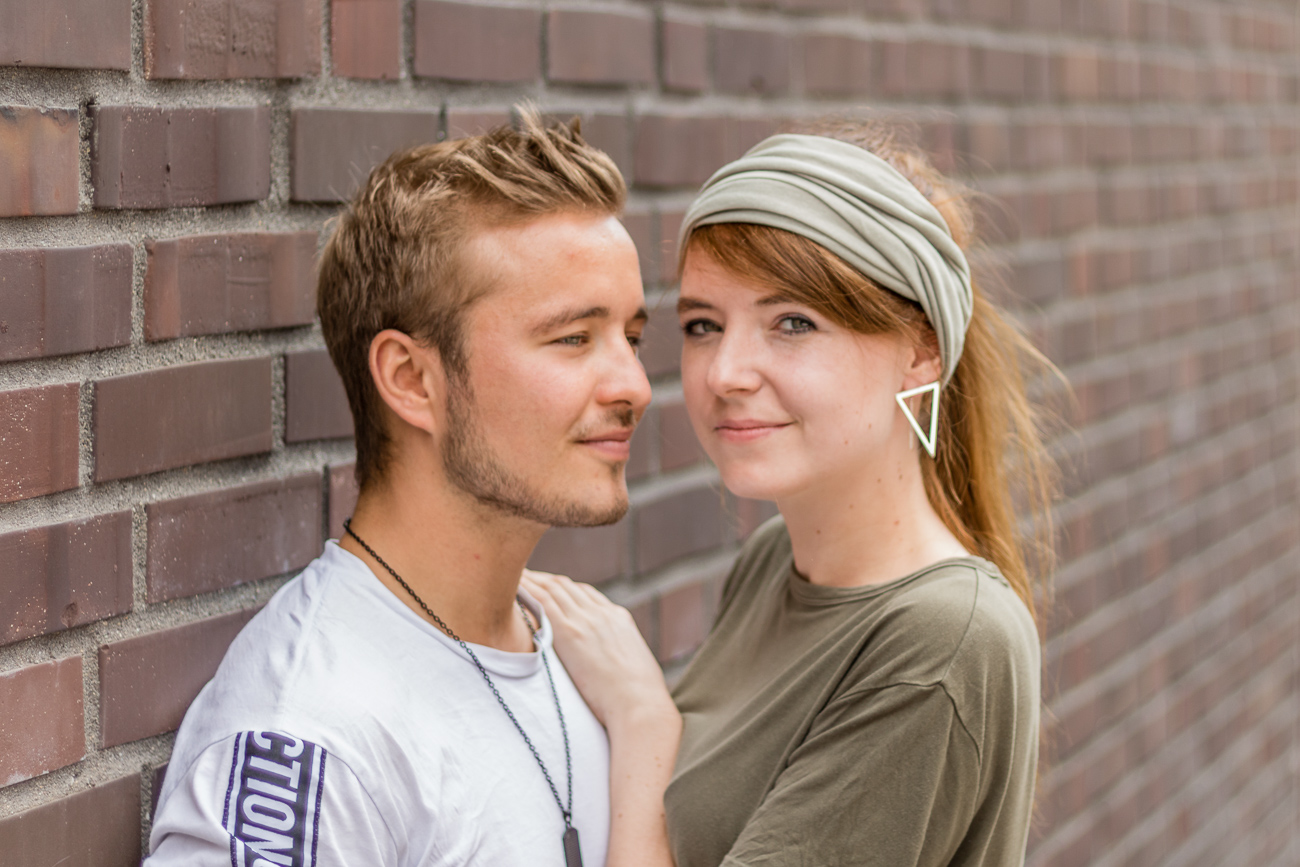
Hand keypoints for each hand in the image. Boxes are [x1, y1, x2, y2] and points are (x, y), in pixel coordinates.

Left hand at [521, 570, 676, 732]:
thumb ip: (618, 659)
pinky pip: (543, 601)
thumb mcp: (633, 668)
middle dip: (544, 579)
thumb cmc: (639, 700)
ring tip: (512, 575)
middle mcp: (602, 613)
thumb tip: (613, 671)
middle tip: (524, 576)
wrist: (640, 706)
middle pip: (567, 586)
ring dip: (532, 579)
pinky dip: (528, 589)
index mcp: (619, 619)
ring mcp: (586, 620)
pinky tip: (513, 585)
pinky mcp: (570, 632)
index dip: (564, 589)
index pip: (586, 594)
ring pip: (553, 588)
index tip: (548, 588)